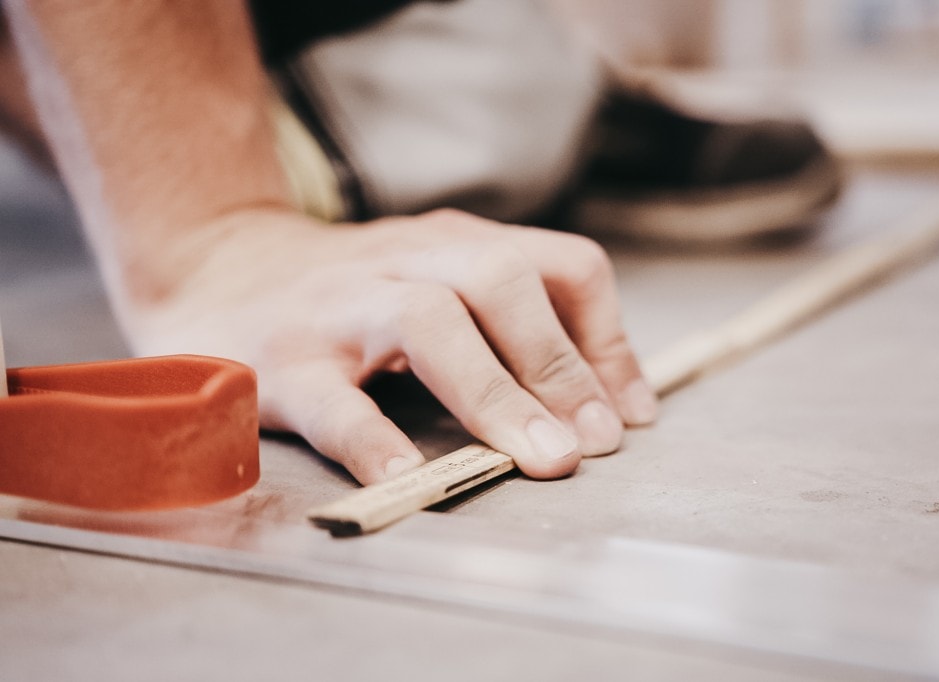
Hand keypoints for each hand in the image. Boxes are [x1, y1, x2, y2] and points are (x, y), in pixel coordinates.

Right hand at [128, 208, 657, 484]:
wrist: (215, 269)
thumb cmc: (352, 295)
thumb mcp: (440, 283)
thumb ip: (517, 331)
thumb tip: (616, 404)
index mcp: (456, 244)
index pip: (562, 265)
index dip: (607, 341)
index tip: (628, 414)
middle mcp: (406, 260)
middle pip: (502, 280)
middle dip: (560, 363)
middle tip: (593, 443)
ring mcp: (342, 305)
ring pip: (428, 323)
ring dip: (495, 394)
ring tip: (539, 457)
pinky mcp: (282, 360)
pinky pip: (334, 400)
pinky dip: (374, 439)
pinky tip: (407, 476)